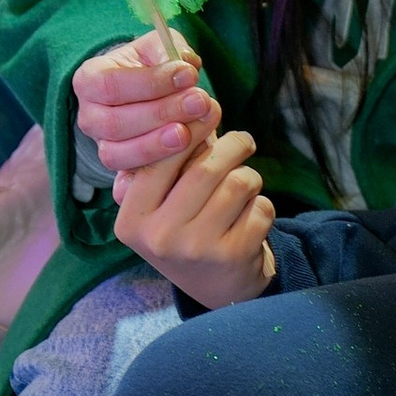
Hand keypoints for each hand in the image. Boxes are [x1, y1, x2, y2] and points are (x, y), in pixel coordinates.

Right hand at [73, 30, 213, 176]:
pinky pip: (132, 175)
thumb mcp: (158, 48)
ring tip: (190, 131)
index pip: (112, 84)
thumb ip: (171, 51)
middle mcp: (88, 116)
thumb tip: (187, 65)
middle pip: (115, 123)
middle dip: (161, 113)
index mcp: (89, 80)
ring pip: (120, 154)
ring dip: (159, 144)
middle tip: (200, 102)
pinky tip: (187, 153)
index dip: (151, 82)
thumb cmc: (152, 67)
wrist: (149, 94)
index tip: (188, 74)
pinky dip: (160, 166)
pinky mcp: (119, 168)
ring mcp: (101, 145)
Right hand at [113, 122, 274, 308]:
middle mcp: (160, 237)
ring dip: (249, 177)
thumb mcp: (161, 205)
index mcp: (132, 220)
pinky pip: (261, 207)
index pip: (159, 160)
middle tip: (243, 141)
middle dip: (232, 146)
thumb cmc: (187, 230)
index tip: (207, 108)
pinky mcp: (234, 256)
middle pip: (205, 168)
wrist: (218, 289)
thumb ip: (171, 162)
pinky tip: (250, 219)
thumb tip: (200, 106)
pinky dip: (262, 205)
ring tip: (244, 187)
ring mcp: (197, 249)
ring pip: (240, 183)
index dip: (188, 128)